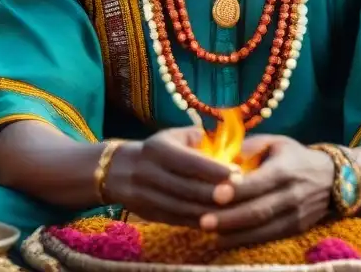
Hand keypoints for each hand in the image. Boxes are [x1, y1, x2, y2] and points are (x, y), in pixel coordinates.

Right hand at [103, 127, 236, 226]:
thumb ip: (198, 139)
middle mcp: (149, 173)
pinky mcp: (149, 214)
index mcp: (157, 150)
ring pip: (183, 208)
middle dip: (216, 193)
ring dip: (210, 212)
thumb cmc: (157, 151)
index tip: (238, 174)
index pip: (189, 162)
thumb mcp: (172, 137)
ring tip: (235, 210)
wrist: (118, 171)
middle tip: (242, 194)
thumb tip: (227, 145)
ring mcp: (146, 196)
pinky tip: (218, 220)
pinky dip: (198, 222)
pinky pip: (177, 220)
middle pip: (187, 188)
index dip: (214, 170)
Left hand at [197, 136, 333, 248]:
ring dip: (235, 234)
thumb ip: (248, 148)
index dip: (238, 190)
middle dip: (230, 218)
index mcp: (285, 169)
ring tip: (209, 234)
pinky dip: (246, 241)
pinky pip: (268, 238)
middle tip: (204, 221)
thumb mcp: (274, 143)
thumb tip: (219, 157)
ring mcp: (296, 215)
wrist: (332, 178)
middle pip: (259, 210)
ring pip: (263, 229)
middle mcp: (292, 194)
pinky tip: (224, 241)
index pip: (260, 182)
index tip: (215, 195)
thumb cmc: (293, 156)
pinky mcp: (296, 229)